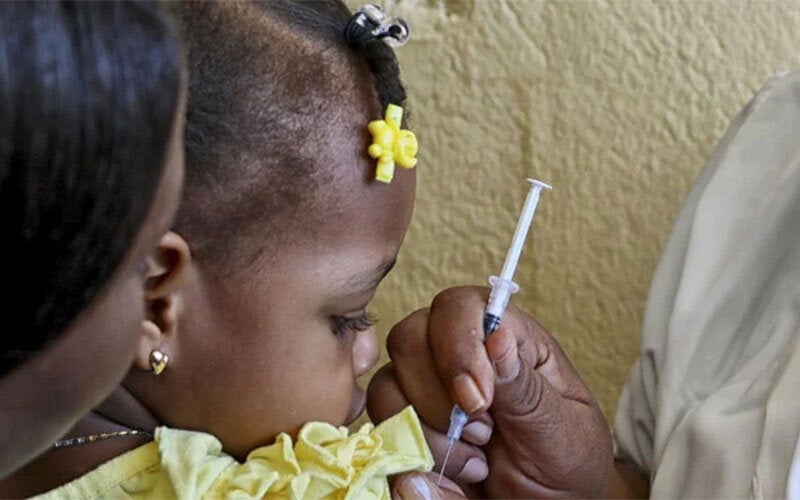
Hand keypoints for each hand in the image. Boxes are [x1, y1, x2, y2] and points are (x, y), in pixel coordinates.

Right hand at [368, 286, 613, 496]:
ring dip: (426, 431)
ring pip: (388, 383)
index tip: (478, 402)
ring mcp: (427, 385)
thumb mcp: (560, 428)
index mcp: (506, 337)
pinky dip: (411, 453)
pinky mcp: (408, 422)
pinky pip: (382, 425)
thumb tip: (498, 338)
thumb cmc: (565, 460)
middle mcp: (458, 352)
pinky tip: (455, 469)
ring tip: (476, 459)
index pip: (461, 306)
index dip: (459, 347)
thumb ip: (527, 388)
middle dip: (437, 395)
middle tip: (482, 436)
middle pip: (411, 336)